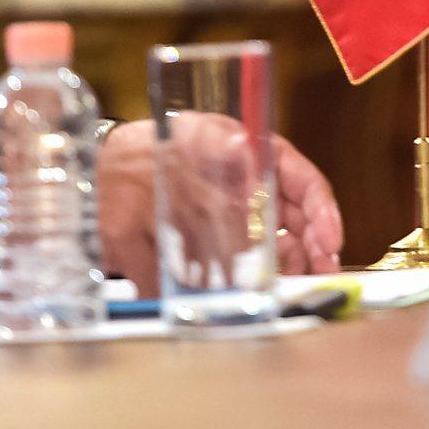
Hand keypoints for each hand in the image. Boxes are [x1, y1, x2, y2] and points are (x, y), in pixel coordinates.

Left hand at [97, 115, 343, 292]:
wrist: (99, 177)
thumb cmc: (144, 149)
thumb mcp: (185, 140)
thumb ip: (214, 146)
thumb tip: (238, 146)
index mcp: (249, 156)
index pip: (301, 180)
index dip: (321, 209)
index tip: (329, 239)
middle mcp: (247, 188)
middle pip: (296, 217)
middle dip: (315, 246)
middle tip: (321, 272)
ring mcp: (230, 218)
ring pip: (275, 243)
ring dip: (290, 264)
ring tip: (294, 284)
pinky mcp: (208, 249)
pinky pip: (241, 266)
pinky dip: (255, 279)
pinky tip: (259, 289)